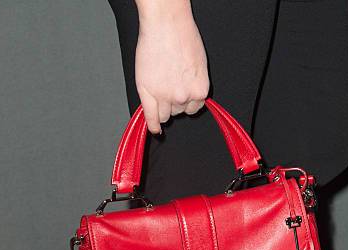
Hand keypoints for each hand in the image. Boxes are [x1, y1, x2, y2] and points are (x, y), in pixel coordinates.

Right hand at [135, 1, 209, 133]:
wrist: (165, 23)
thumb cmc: (183, 36)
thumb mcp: (199, 64)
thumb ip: (194, 84)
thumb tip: (190, 96)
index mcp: (200, 90)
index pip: (193, 109)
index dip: (186, 102)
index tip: (182, 98)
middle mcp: (184, 97)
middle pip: (178, 112)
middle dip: (174, 102)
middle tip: (168, 85)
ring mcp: (165, 97)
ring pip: (165, 115)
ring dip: (162, 108)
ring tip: (159, 89)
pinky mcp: (148, 94)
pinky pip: (151, 117)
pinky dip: (152, 125)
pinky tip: (153, 128)